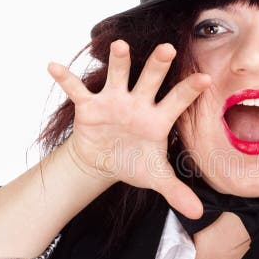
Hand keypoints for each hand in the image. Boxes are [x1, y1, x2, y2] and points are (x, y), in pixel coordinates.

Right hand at [47, 40, 210, 219]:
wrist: (104, 161)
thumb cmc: (134, 162)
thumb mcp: (155, 176)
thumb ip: (176, 191)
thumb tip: (197, 214)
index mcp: (158, 118)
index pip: (178, 101)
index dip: (190, 90)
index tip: (205, 78)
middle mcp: (138, 103)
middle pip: (151, 80)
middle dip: (158, 65)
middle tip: (168, 48)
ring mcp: (114, 101)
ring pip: (118, 76)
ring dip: (119, 62)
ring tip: (119, 45)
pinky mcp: (90, 105)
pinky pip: (76, 90)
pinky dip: (65, 78)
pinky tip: (53, 66)